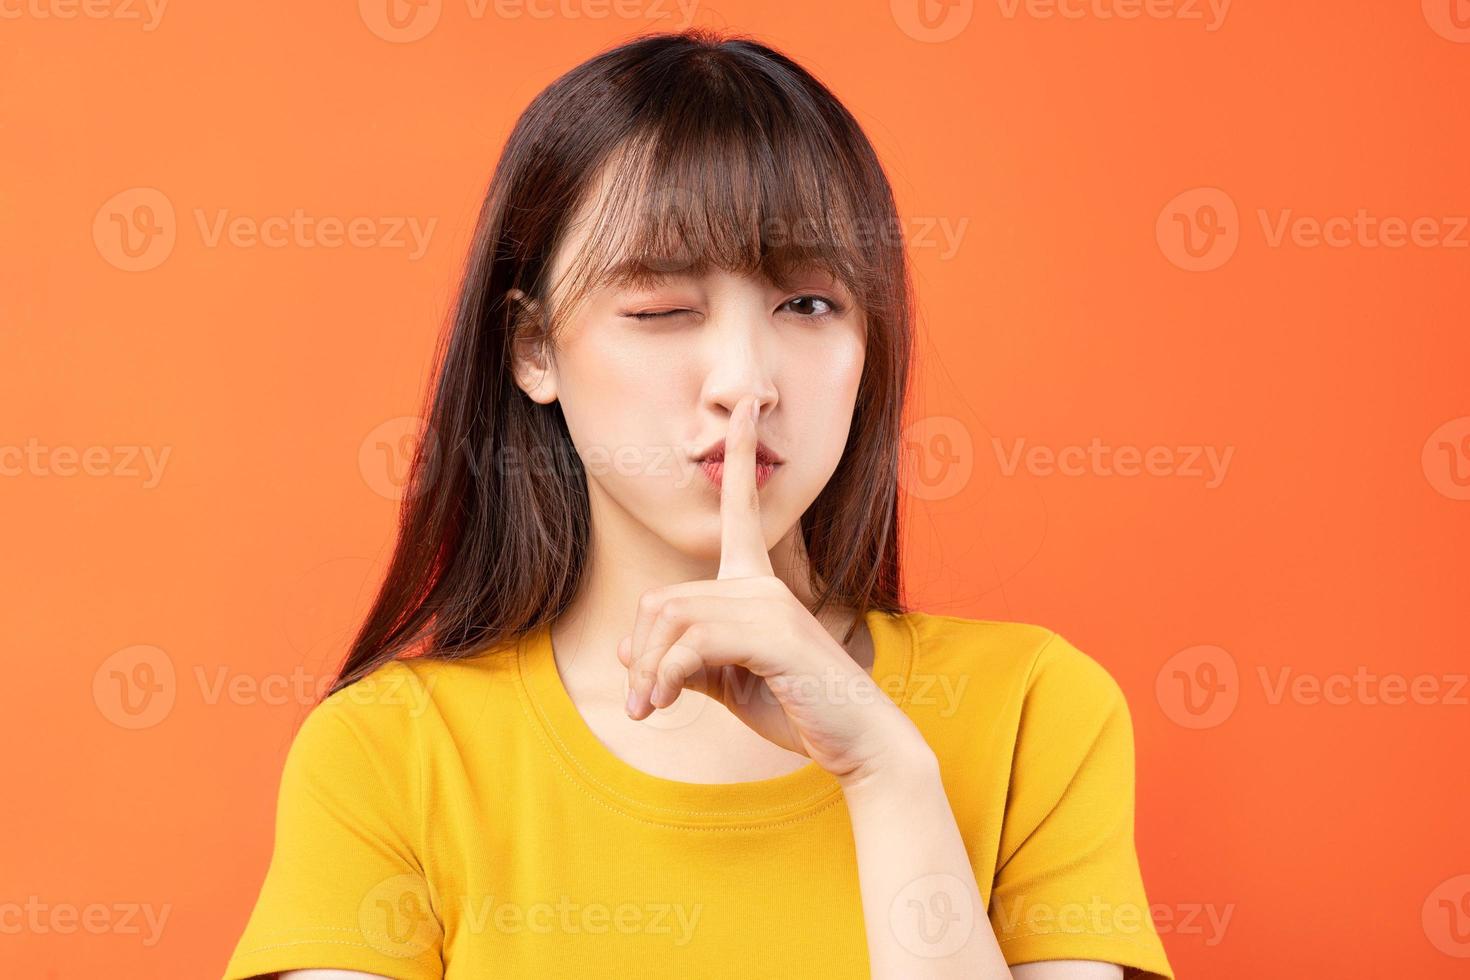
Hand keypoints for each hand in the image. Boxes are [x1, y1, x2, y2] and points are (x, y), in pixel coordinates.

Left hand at [617, 394, 924, 783]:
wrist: (858, 743)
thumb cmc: (797, 709)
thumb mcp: (728, 683)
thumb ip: (682, 663)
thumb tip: (627, 648)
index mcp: (758, 585)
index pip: (742, 508)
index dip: (741, 456)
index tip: (745, 408)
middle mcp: (764, 584)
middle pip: (665, 597)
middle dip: (641, 653)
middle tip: (640, 702)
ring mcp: (771, 604)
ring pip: (673, 618)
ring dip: (649, 671)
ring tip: (650, 709)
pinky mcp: (773, 633)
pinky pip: (692, 643)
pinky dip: (666, 676)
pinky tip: (667, 703)